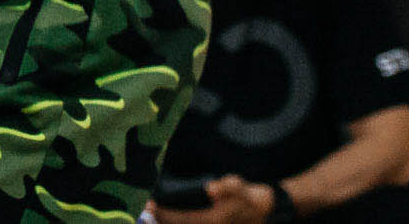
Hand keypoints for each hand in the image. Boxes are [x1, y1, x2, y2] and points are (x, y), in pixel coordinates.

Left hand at [150, 176, 273, 223]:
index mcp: (213, 221)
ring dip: (166, 222)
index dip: (164, 214)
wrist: (266, 211)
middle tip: (142, 211)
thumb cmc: (250, 198)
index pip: (181, 220)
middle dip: (159, 220)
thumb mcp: (242, 188)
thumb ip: (229, 187)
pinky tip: (164, 217)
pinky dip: (176, 221)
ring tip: (148, 214)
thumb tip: (212, 188)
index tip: (148, 206)